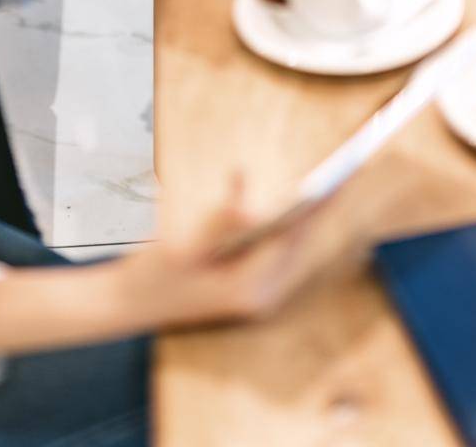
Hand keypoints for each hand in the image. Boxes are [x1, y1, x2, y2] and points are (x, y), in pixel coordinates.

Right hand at [117, 173, 335, 330]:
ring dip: (308, 217)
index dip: (317, 204)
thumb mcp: (183, 244)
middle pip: (300, 243)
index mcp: (248, 288)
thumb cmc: (152, 274)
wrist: (130, 305)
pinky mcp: (251, 289)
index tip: (338, 177)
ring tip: (331, 182)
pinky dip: (290, 228)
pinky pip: (280, 253)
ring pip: (294, 249)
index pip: (292, 237)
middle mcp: (262, 297)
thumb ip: (219, 220)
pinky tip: (298, 205)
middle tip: (345, 170)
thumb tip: (246, 192)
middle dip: (320, 207)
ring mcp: (259, 296)